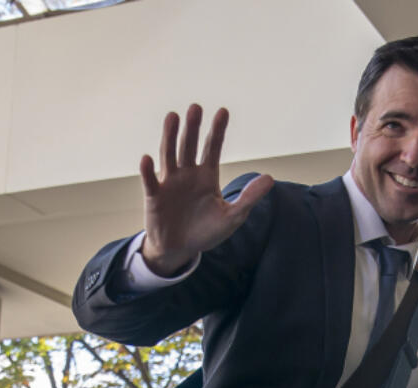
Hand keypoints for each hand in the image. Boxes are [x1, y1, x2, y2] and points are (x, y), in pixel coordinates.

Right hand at [139, 104, 274, 275]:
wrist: (181, 250)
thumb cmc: (206, 232)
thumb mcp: (232, 217)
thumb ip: (249, 197)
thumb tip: (270, 178)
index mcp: (206, 176)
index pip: (212, 148)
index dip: (217, 130)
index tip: (223, 111)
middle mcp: (187, 174)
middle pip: (189, 145)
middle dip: (193, 127)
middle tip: (196, 107)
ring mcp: (169, 183)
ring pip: (169, 155)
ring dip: (170, 136)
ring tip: (173, 117)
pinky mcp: (155, 196)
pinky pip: (151, 181)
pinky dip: (148, 170)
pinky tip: (147, 158)